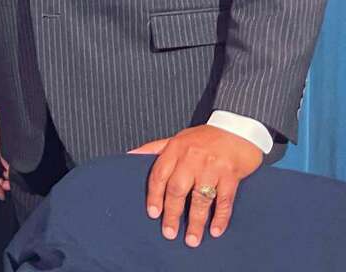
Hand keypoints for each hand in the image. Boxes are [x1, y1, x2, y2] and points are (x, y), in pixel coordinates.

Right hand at [0, 109, 10, 200]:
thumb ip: (5, 154)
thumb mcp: (2, 135)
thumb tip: (11, 172)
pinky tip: (15, 165)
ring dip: (5, 172)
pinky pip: (2, 155)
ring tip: (16, 177)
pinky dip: (8, 162)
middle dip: (0, 180)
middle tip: (11, 187)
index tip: (2, 195)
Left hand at [131, 124, 263, 246]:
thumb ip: (154, 149)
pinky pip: (224, 200)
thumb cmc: (204, 137)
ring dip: (196, 221)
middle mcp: (192, 158)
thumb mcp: (177, 139)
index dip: (155, 196)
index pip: (159, 174)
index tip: (153, 214)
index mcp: (175, 149)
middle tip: (169, 233)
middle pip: (177, 189)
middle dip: (172, 213)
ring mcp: (212, 167)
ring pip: (200, 198)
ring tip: (192, 239)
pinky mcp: (231, 175)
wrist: (238, 128)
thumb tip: (129, 156)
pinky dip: (220, 217)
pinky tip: (215, 230)